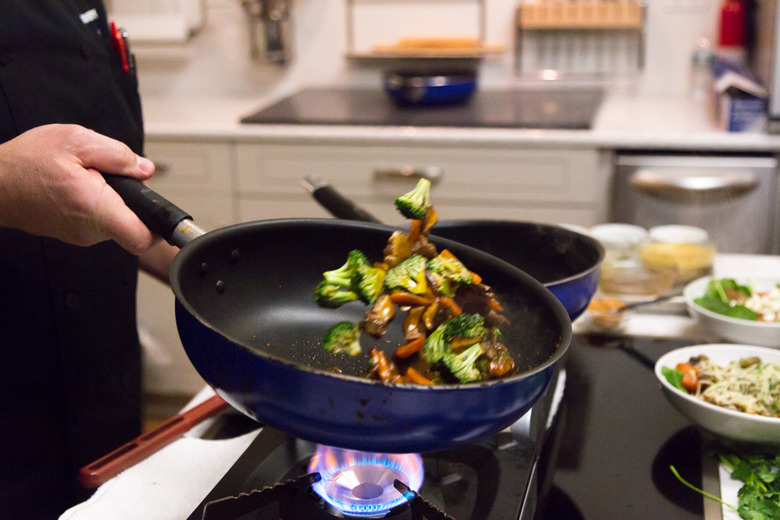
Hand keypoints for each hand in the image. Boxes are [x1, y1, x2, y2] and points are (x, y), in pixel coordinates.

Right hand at [0, 124, 156, 253]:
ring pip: (117, 220)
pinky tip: (80, 185)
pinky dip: (99, 202)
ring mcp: (81, 235)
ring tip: (89, 176)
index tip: (161, 212)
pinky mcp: (74, 233)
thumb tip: (145, 169)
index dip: (159, 227)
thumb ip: (117, 155)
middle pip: (134, 224)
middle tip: (111, 175)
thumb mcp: (76, 141)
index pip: (142, 237)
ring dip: (114, 199)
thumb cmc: (27, 162)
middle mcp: (90, 230)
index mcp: (95, 209)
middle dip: (133, 199)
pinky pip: (100, 220)